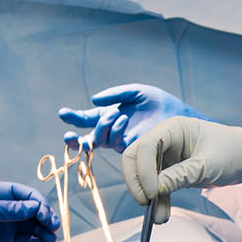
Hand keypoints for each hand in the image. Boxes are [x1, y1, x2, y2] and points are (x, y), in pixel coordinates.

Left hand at [0, 181, 60, 241]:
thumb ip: (11, 209)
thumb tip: (35, 207)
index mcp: (2, 193)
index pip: (27, 194)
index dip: (39, 203)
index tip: (45, 214)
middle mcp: (9, 207)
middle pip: (34, 210)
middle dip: (46, 218)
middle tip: (53, 227)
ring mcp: (10, 224)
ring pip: (34, 226)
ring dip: (44, 231)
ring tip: (50, 240)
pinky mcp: (9, 240)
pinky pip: (27, 240)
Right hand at [57, 84, 207, 153]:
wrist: (178, 115)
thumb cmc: (157, 102)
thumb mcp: (135, 92)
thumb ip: (115, 94)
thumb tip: (94, 99)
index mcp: (108, 116)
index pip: (86, 119)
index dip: (73, 117)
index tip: (62, 113)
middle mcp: (111, 132)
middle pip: (88, 138)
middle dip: (76, 139)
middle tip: (69, 135)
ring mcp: (121, 142)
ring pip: (102, 141)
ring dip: (104, 128)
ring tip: (117, 115)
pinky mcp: (133, 149)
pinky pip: (118, 145)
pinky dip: (116, 133)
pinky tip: (122, 123)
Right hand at [122, 118, 241, 223]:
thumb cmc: (233, 154)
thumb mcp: (206, 167)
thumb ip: (179, 176)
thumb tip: (154, 190)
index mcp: (172, 128)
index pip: (144, 147)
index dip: (143, 171)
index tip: (153, 194)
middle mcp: (165, 139)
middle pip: (135, 159)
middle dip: (137, 183)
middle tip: (146, 204)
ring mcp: (167, 155)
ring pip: (144, 175)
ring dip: (147, 196)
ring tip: (159, 219)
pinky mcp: (172, 170)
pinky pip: (157, 186)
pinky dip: (158, 200)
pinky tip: (162, 215)